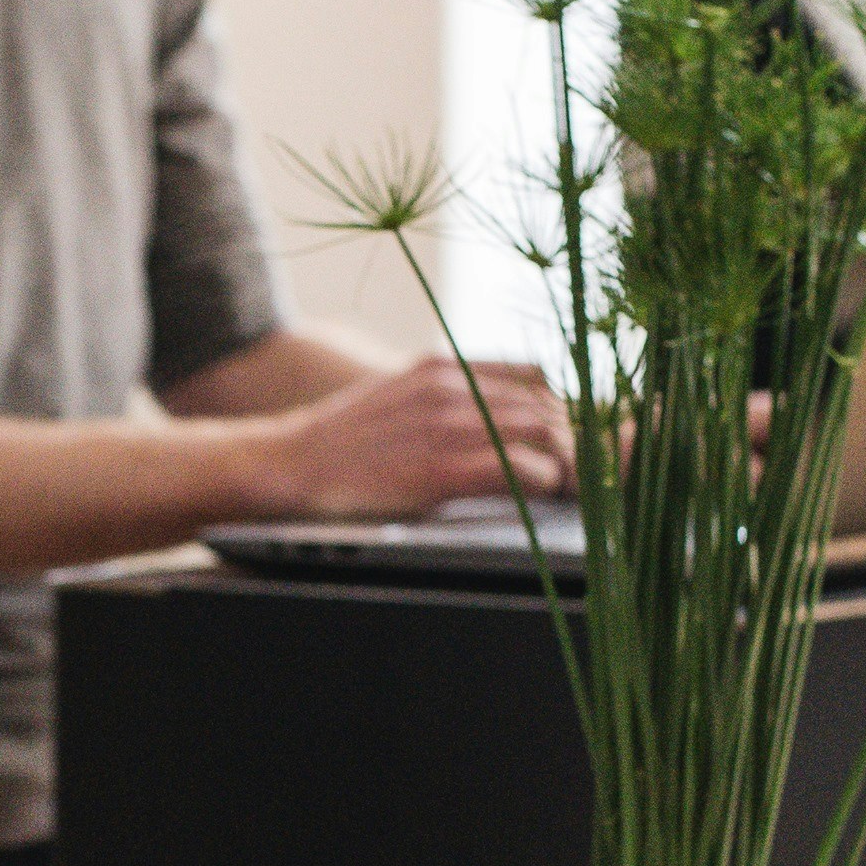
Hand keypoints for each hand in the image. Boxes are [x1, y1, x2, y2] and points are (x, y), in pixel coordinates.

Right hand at [244, 356, 573, 520]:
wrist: (287, 463)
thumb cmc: (342, 443)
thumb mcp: (397, 397)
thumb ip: (445, 399)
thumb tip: (494, 417)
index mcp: (444, 367)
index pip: (534, 374)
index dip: (561, 408)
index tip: (566, 438)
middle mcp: (452, 387)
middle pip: (549, 403)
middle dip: (574, 439)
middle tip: (577, 472)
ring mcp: (446, 425)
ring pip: (545, 433)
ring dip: (566, 463)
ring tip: (564, 488)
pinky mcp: (440, 469)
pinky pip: (521, 469)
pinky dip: (542, 484)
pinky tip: (538, 497)